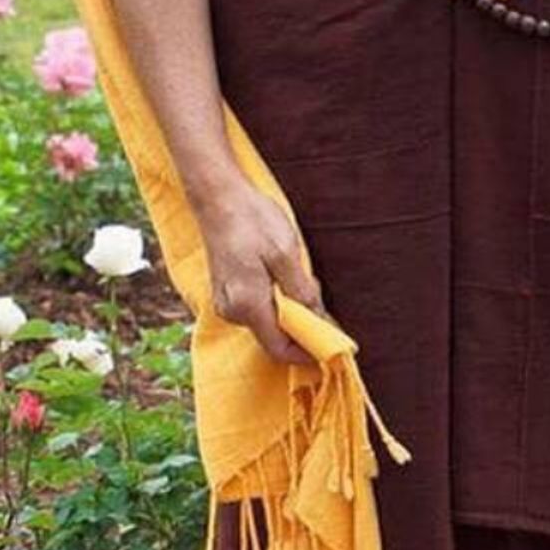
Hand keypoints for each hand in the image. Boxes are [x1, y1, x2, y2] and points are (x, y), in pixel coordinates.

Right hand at [197, 181, 328, 365]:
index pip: (280, 349)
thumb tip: (320, 321)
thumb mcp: (286, 254)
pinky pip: (256, 308)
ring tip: (299, 278)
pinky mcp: (226, 292)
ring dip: (289, 310)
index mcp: (247, 305)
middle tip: (320, 300)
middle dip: (301, 326)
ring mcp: (226, 303)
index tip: (330, 345)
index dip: (307, 351)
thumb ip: (302, 292)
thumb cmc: (252, 220)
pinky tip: (282, 274)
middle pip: (274, 337)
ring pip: (266, 321)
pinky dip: (275, 300)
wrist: (219, 197)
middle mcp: (232, 311)